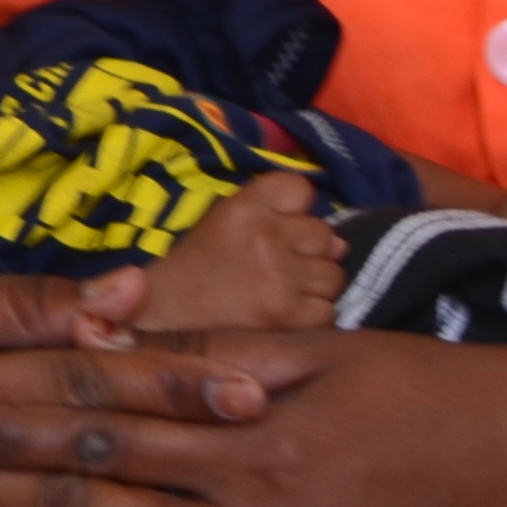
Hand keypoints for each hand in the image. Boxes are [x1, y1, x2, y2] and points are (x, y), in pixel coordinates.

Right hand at [132, 174, 346, 333]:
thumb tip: (340, 243)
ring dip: (316, 285)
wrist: (166, 318)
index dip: (296, 209)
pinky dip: (313, 315)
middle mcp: (266, 237)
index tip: (282, 225)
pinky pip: (328, 310)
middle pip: (324, 235)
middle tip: (284, 266)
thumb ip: (276, 216)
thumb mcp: (226, 219)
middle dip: (311, 251)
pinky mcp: (288, 317)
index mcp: (245, 207)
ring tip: (287, 291)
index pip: (301, 189)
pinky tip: (289, 315)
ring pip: (333, 275)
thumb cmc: (199, 266)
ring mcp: (280, 279)